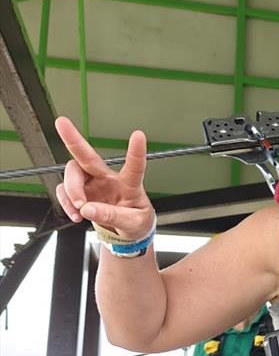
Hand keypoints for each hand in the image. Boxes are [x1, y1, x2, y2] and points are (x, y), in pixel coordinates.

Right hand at [54, 116, 154, 238]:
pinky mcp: (80, 191)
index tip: (139, 135)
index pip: (134, 167)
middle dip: (74, 139)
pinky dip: (65, 202)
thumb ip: (113, 216)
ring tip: (80, 208)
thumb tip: (87, 209)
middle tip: (61, 124)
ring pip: (73, 173)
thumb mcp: (133, 224)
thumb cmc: (134, 222)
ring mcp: (92, 184)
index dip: (136, 152)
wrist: (126, 232)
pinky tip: (76, 214)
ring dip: (72, 189)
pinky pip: (63, 190)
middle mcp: (108, 179)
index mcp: (129, 185)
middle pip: (89, 157)